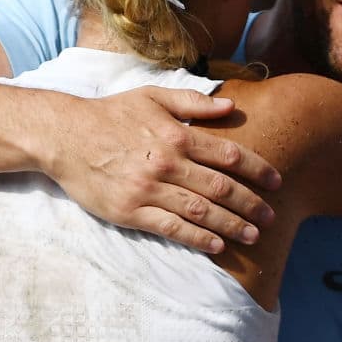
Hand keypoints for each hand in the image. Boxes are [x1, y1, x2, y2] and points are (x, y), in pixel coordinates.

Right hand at [49, 86, 281, 252]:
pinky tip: (216, 245)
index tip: (276, 181)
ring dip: (231, 225)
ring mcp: (148, 189)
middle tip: (272, 216)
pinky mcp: (130, 211)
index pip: (228, 154)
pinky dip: (197, 237)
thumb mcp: (152, 96)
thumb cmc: (111, 114)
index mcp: (176, 134)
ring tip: (252, 235)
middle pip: (220, 187)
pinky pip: (171, 228)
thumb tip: (232, 105)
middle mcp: (167, 163)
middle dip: (251, 203)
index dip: (257, 169)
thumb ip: (193, 102)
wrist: (65, 135)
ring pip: (200, 211)